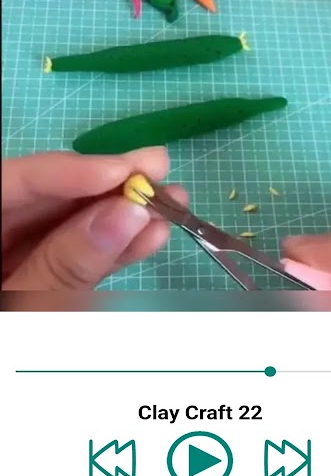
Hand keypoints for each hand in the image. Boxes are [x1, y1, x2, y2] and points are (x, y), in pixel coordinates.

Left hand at [2, 148, 185, 290]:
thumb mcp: (25, 309)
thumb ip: (66, 265)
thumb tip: (128, 214)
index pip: (11, 183)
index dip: (67, 171)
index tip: (123, 170)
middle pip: (43, 200)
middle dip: (104, 186)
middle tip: (157, 166)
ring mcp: (13, 264)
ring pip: (64, 229)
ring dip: (119, 216)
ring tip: (170, 201)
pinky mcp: (36, 288)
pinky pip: (72, 261)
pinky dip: (111, 251)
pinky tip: (151, 235)